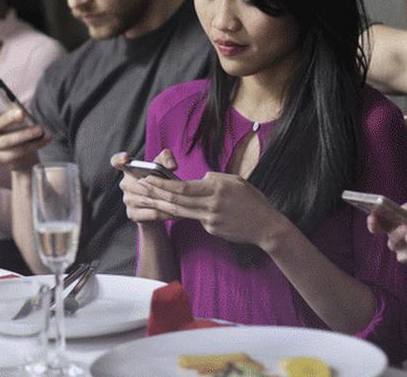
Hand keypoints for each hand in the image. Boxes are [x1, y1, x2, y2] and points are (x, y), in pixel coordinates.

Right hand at [0, 96, 47, 169]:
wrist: (23, 154)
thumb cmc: (18, 128)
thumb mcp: (16, 117)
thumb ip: (15, 111)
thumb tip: (21, 109)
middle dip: (7, 119)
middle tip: (22, 113)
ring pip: (6, 141)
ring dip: (25, 134)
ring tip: (40, 129)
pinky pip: (16, 152)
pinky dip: (33, 145)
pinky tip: (45, 138)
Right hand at [111, 150, 173, 222]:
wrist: (158, 208)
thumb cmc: (159, 182)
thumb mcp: (163, 167)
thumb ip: (167, 159)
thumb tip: (172, 166)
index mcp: (129, 170)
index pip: (117, 161)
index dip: (120, 159)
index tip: (126, 158)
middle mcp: (125, 184)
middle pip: (144, 185)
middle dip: (161, 189)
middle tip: (178, 192)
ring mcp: (127, 200)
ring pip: (149, 200)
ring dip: (165, 201)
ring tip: (180, 202)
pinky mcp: (133, 214)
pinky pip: (152, 213)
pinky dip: (166, 213)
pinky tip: (176, 212)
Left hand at [142, 171, 291, 249]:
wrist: (266, 227)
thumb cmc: (253, 200)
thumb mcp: (236, 181)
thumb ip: (215, 179)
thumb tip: (199, 179)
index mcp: (216, 188)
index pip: (182, 186)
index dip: (162, 183)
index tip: (148, 178)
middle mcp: (211, 204)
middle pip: (176, 200)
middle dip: (156, 193)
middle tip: (140, 187)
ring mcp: (210, 219)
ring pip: (180, 212)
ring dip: (161, 205)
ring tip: (148, 199)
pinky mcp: (211, 230)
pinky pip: (195, 219)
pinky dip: (185, 214)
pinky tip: (175, 210)